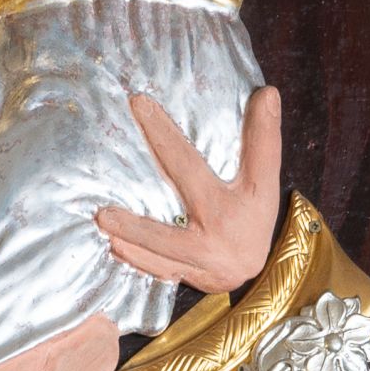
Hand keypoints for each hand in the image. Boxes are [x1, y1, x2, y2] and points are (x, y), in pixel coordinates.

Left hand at [94, 86, 284, 297]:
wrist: (264, 267)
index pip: (188, 164)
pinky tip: (115, 247)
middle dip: (133, 221)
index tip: (138, 104)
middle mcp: (207, 242)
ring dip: (130, 243)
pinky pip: (157, 271)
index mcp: (223, 209)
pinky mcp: (186, 276)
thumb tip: (268, 93)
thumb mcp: (266, 180)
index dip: (164, 134)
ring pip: (157, 256)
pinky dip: (136, 260)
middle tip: (101, 212)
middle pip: (164, 231)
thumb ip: (264, 139)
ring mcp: (196, 264)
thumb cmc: (256, 216)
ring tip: (103, 225)